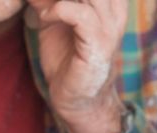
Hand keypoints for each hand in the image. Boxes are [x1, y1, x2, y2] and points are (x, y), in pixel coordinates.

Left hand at [29, 0, 127, 132]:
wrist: (77, 100)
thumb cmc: (68, 59)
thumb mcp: (54, 19)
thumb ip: (48, 0)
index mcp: (108, 2)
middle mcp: (114, 9)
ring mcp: (109, 25)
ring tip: (42, 3)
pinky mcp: (98, 42)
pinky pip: (77, 12)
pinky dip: (56, 10)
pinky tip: (46, 17)